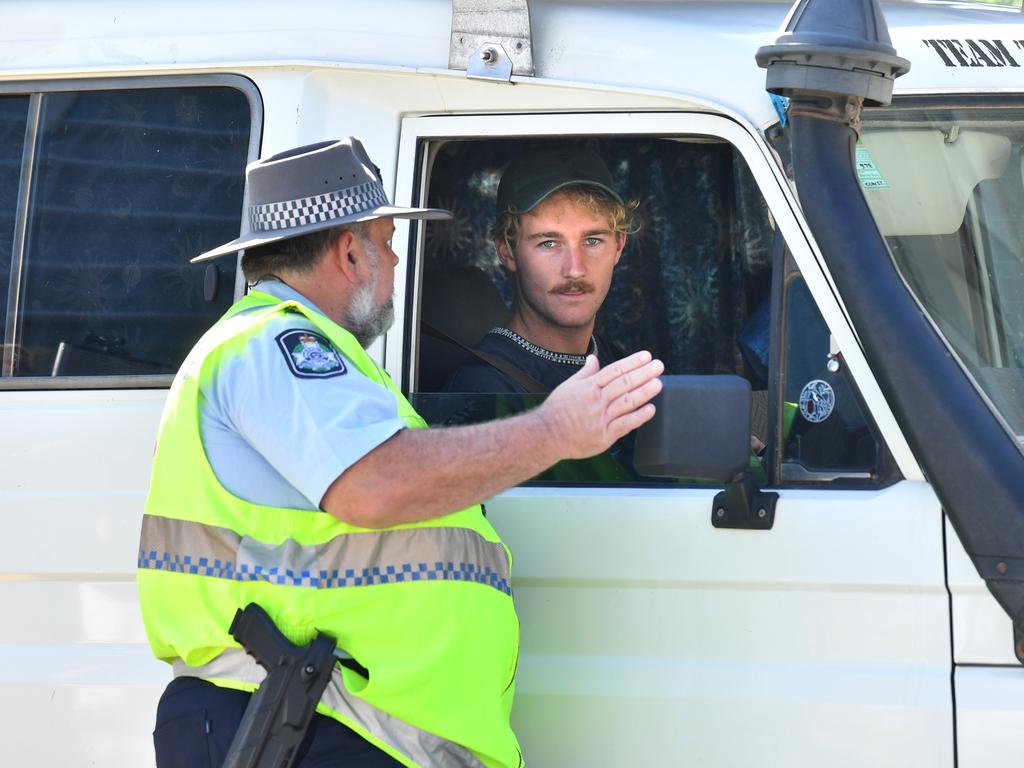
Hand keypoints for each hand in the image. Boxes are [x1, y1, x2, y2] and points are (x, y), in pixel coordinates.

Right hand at [538, 351, 663, 459]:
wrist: (546, 435)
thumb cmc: (557, 410)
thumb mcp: (568, 386)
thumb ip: (585, 373)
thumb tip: (593, 358)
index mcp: (589, 387)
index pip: (615, 370)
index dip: (632, 362)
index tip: (646, 356)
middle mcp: (597, 400)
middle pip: (624, 384)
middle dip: (643, 373)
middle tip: (659, 366)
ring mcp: (601, 417)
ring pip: (626, 402)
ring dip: (644, 392)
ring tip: (658, 383)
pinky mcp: (604, 435)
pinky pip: (624, 424)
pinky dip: (638, 417)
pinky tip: (650, 409)